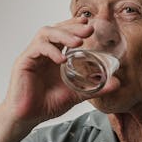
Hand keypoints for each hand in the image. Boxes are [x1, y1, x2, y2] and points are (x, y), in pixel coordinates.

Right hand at [2, 17, 119, 125]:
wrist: (27, 118)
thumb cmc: (46, 104)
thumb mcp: (75, 94)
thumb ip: (94, 88)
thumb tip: (117, 83)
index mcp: (53, 56)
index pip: (64, 33)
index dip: (75, 25)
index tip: (90, 24)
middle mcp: (42, 52)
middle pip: (56, 28)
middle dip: (73, 26)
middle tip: (89, 29)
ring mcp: (32, 55)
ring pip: (46, 33)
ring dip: (63, 34)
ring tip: (78, 41)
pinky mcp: (24, 62)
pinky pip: (37, 49)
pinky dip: (51, 51)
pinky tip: (62, 59)